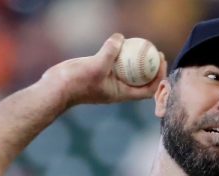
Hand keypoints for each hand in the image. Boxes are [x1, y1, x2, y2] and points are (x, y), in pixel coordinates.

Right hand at [40, 33, 166, 109]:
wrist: (56, 88)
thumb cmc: (76, 82)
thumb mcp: (96, 66)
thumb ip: (110, 52)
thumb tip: (120, 38)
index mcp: (122, 94)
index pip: (148, 89)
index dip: (159, 77)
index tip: (161, 62)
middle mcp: (118, 89)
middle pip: (142, 80)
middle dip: (152, 67)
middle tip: (156, 51)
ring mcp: (109, 81)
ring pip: (129, 71)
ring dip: (137, 60)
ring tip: (143, 45)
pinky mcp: (100, 73)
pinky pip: (115, 63)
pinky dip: (121, 54)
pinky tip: (122, 41)